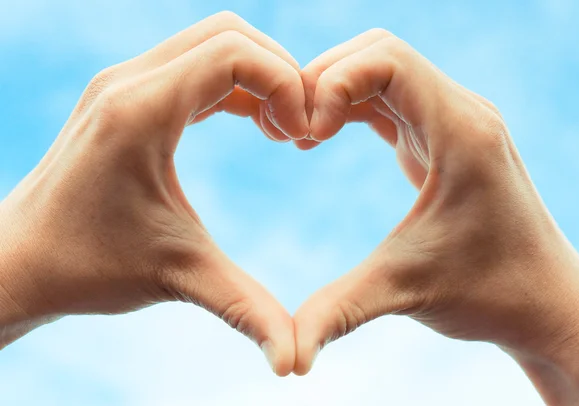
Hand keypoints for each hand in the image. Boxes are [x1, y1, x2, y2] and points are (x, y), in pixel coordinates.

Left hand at [0, 12, 308, 375]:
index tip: (302, 136)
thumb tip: (294, 366)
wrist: (21, 262)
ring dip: (258, 75)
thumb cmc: (90, 268)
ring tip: (281, 130)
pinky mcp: (125, 94)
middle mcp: (128, 81)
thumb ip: (245, 310)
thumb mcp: (179, 278)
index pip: (234, 53)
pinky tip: (254, 124)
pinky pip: (193, 64)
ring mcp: (123, 82)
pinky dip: (234, 84)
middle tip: (299, 128)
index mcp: (142, 112)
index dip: (286, 85)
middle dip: (280, 72)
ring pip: (212, 41)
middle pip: (229, 33)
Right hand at [293, 29, 578, 402]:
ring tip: (301, 134)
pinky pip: (390, 98)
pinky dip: (350, 106)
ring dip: (335, 90)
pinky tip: (322, 137)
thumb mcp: (405, 292)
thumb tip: (287, 363)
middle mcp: (461, 112)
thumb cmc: (491, 294)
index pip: (387, 59)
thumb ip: (339, 313)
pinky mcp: (444, 138)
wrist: (545, 303)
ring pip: (382, 70)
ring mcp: (454, 122)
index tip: (305, 133)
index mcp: (460, 131)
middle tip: (291, 126)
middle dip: (325, 78)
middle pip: (379, 51)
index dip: (333, 82)